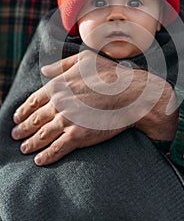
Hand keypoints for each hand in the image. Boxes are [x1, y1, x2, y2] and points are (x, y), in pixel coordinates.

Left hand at [11, 50, 177, 165]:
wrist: (131, 94)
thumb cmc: (111, 75)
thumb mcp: (85, 61)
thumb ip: (61, 65)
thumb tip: (44, 70)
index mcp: (59, 85)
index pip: (34, 101)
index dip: (23, 110)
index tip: (18, 117)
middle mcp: (59, 103)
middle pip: (35, 119)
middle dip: (23, 128)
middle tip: (16, 135)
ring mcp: (67, 120)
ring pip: (43, 135)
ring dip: (31, 144)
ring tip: (24, 149)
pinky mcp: (78, 136)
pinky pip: (57, 148)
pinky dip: (47, 156)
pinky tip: (40, 160)